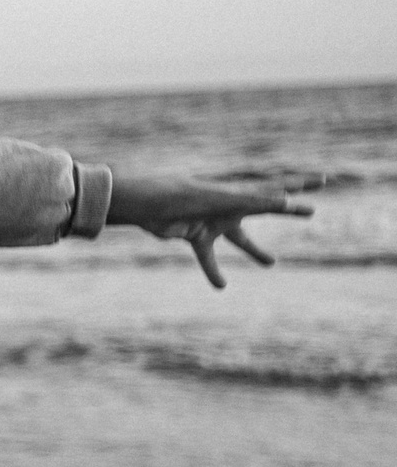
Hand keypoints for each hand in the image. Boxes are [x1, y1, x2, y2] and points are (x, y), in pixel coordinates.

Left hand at [105, 172, 312, 288]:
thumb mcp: (223, 198)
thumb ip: (255, 199)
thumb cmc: (183, 195)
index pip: (277, 187)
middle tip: (311, 212)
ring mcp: (212, 220)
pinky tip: (222, 286)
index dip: (301, 183)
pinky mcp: (194, 235)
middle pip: (265, 208)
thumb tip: (287, 199)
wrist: (143, 204)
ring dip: (255, 251)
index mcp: (240, 191)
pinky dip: (214, 271)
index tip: (324, 180)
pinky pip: (207, 256)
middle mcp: (229, 205)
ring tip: (272, 263)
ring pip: (239, 239)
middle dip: (287, 210)